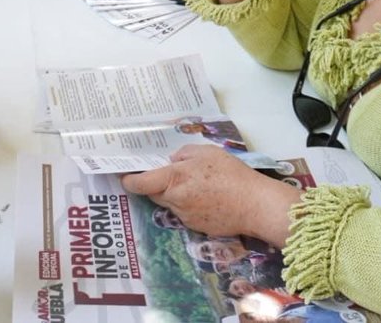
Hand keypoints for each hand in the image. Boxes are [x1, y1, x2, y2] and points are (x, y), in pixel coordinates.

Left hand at [121, 145, 299, 245]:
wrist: (255, 205)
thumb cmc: (232, 174)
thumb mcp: (207, 152)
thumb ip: (184, 154)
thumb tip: (172, 162)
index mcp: (174, 179)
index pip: (140, 183)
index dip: (129, 180)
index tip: (124, 176)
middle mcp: (175, 200)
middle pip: (153, 194)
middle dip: (154, 184)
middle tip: (165, 173)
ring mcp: (185, 216)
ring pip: (170, 204)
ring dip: (174, 195)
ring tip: (195, 184)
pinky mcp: (196, 227)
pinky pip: (184, 214)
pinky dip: (188, 205)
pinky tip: (206, 198)